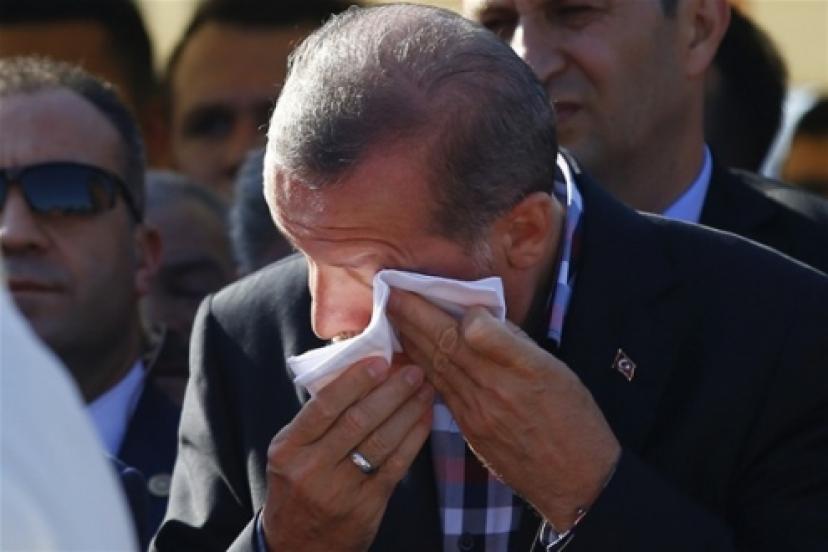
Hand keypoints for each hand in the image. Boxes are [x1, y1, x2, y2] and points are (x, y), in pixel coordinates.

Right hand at [262, 356, 433, 550]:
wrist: (298, 546)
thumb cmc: (298, 485)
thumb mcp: (291, 452)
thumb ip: (317, 420)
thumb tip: (359, 373)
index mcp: (289, 448)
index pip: (324, 406)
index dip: (355, 381)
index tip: (380, 361)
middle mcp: (312, 469)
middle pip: (357, 420)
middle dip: (391, 392)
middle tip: (413, 370)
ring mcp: (340, 490)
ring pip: (381, 441)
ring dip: (408, 411)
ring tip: (425, 389)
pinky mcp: (367, 506)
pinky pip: (396, 465)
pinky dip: (414, 438)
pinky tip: (425, 418)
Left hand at [388, 290, 619, 530]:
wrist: (576, 480)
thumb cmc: (574, 418)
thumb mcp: (556, 370)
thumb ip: (514, 342)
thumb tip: (478, 317)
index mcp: (519, 369)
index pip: (468, 331)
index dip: (439, 311)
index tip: (424, 290)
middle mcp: (493, 390)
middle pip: (445, 346)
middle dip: (414, 318)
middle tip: (392, 294)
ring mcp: (477, 413)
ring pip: (437, 368)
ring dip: (411, 340)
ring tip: (393, 316)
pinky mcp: (470, 431)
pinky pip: (441, 391)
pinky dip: (422, 367)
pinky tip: (410, 354)